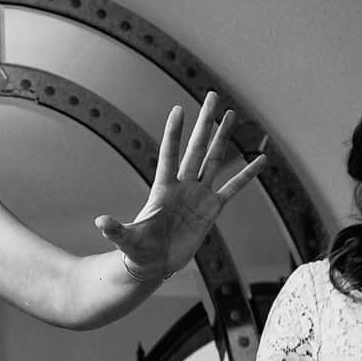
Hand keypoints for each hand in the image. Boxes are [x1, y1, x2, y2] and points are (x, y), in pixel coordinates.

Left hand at [97, 92, 266, 281]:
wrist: (154, 264)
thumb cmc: (138, 250)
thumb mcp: (127, 239)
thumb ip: (116, 230)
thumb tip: (100, 222)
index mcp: (163, 189)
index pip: (170, 154)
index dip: (174, 133)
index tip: (179, 109)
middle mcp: (183, 186)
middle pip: (197, 148)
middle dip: (205, 122)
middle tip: (213, 96)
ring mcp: (199, 195)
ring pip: (215, 160)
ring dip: (224, 138)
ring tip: (232, 114)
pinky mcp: (212, 210)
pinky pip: (233, 188)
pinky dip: (247, 175)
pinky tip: (261, 160)